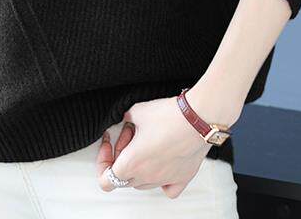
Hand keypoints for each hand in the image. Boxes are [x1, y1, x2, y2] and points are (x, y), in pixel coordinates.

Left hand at [95, 95, 215, 198]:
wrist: (198, 118)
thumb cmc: (169, 116)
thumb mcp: (137, 110)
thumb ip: (125, 118)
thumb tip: (126, 119)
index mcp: (132, 163)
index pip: (106, 180)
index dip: (102, 161)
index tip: (108, 144)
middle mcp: (147, 176)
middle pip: (124, 178)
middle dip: (122, 156)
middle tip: (129, 135)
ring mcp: (165, 180)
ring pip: (142, 183)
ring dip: (139, 166)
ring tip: (146, 141)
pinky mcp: (182, 178)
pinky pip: (168, 190)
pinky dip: (161, 181)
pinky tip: (162, 165)